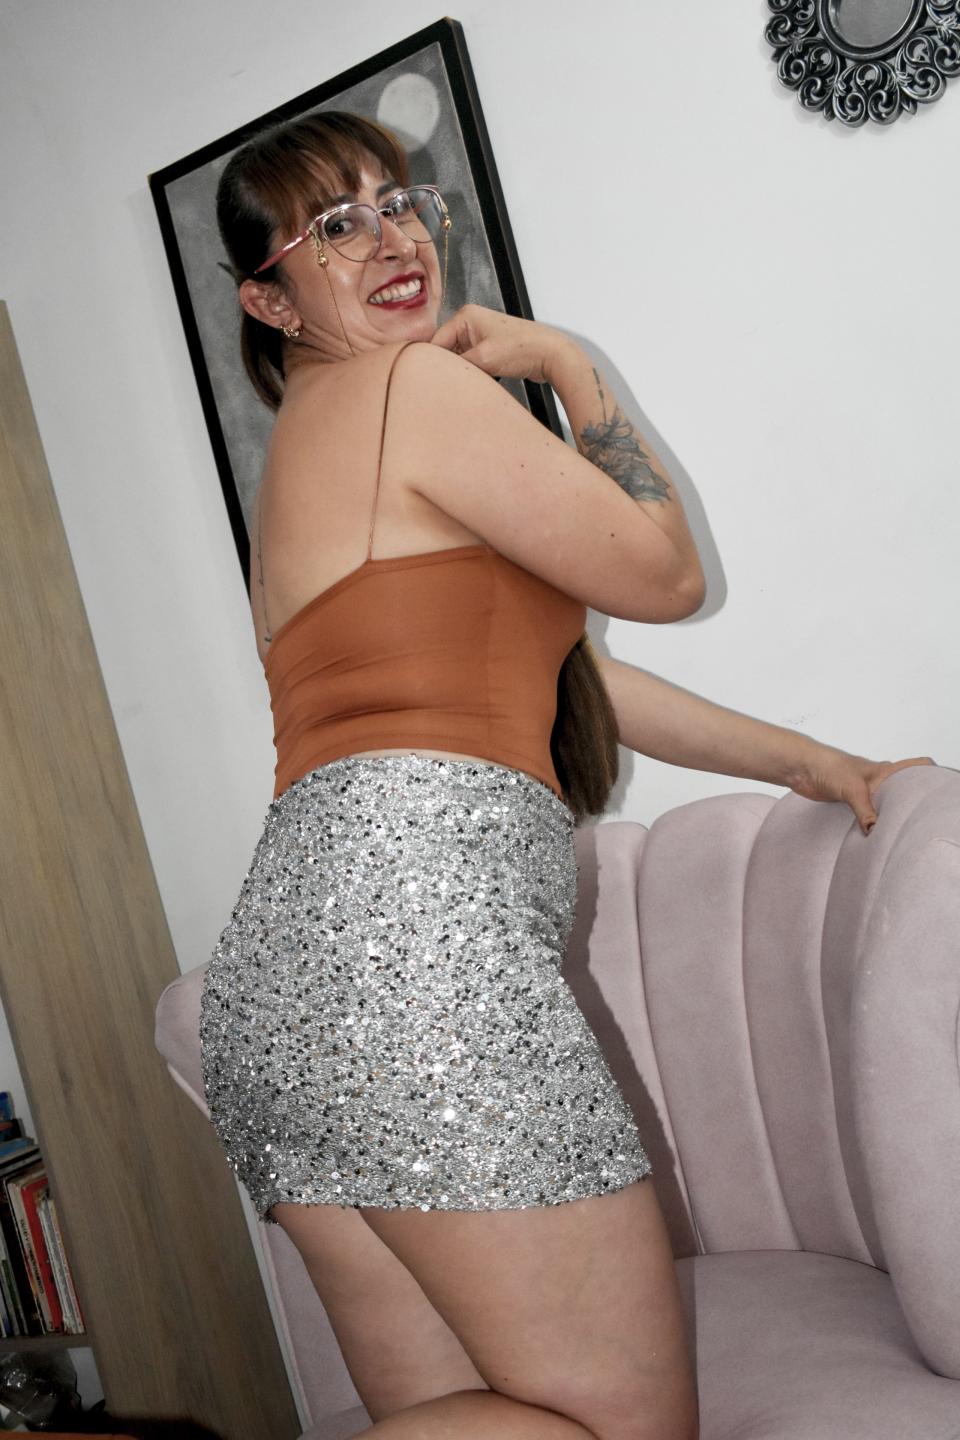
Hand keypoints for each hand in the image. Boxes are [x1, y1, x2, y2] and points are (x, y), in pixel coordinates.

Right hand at [431, 304, 574, 385]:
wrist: (552, 355)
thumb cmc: (523, 349)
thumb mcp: (483, 359)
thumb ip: (456, 364)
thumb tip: (437, 373)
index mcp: (466, 316)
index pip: (436, 341)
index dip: (432, 362)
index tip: (429, 380)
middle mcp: (471, 322)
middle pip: (446, 349)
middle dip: (449, 367)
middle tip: (450, 383)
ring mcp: (481, 335)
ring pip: (459, 358)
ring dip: (463, 371)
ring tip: (468, 381)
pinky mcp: (490, 348)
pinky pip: (472, 362)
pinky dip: (473, 372)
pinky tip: (479, 380)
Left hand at [789, 748, 934, 834]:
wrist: (801, 768)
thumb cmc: (829, 766)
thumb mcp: (854, 789)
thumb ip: (866, 811)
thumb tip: (876, 831)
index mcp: (885, 771)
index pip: (915, 768)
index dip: (927, 777)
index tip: (934, 795)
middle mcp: (878, 779)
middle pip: (901, 789)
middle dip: (909, 803)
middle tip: (917, 823)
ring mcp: (864, 789)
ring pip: (883, 802)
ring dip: (888, 814)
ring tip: (898, 833)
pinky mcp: (850, 799)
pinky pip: (866, 812)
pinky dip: (870, 822)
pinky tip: (872, 834)